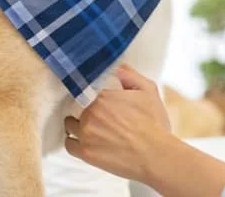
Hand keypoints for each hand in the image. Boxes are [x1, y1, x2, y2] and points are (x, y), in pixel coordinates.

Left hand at [64, 64, 173, 184]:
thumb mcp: (148, 90)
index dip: (89, 94)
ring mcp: (86, 133)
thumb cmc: (154, 124)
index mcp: (102, 95)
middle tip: (97, 116)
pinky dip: (74, 142)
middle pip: (76, 107)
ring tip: (89, 129)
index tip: (94, 99)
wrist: (156, 156)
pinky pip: (69, 144)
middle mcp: (90, 113)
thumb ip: (129, 75)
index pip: (84, 89)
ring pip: (70, 125)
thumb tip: (116, 67)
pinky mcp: (85, 152)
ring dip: (77, 125)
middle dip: (85, 110)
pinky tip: (84, 141)